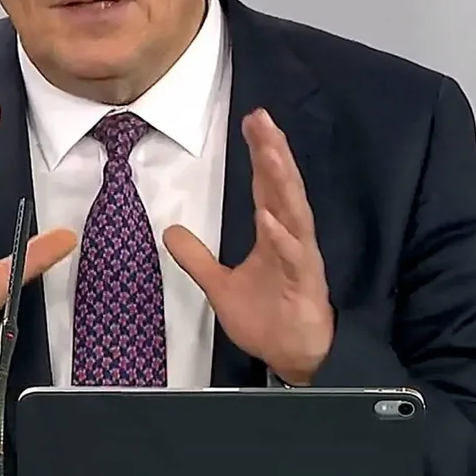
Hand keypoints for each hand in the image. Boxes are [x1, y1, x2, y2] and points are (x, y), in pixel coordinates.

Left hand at [164, 108, 333, 384]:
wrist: (294, 357)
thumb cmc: (267, 319)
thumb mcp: (220, 286)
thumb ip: (198, 258)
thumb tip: (170, 231)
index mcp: (273, 233)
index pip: (265, 185)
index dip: (259, 153)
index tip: (252, 121)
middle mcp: (290, 237)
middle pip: (281, 186)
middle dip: (272, 151)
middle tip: (262, 119)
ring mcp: (300, 257)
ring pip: (293, 211)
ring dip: (281, 181)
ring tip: (270, 152)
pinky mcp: (305, 281)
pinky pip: (294, 255)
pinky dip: (282, 235)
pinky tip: (270, 217)